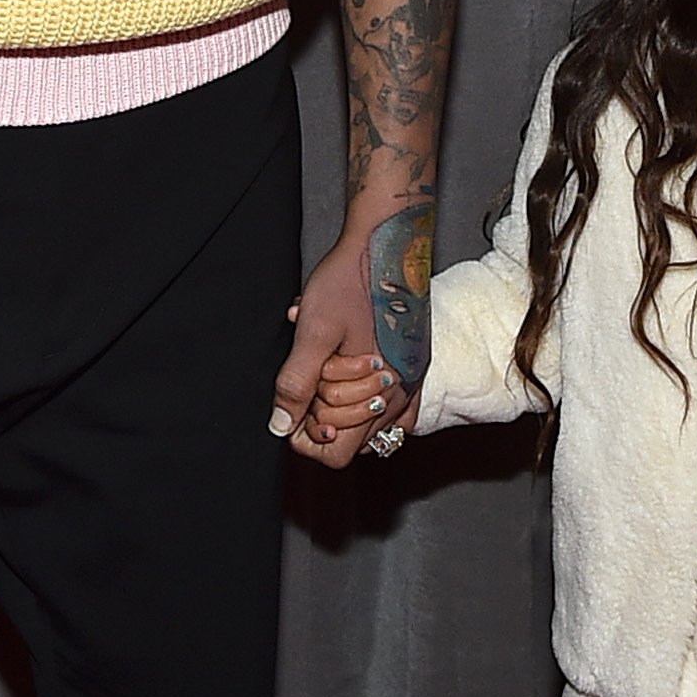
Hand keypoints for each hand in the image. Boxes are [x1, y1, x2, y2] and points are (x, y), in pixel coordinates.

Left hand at [271, 224, 420, 469]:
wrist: (385, 242)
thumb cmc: (348, 282)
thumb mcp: (312, 332)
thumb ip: (296, 384)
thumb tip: (280, 426)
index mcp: (381, 392)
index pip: (337, 453)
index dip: (306, 435)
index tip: (293, 406)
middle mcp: (403, 395)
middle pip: (352, 442)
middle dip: (322, 416)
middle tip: (310, 375)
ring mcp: (412, 381)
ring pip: (370, 424)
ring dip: (341, 403)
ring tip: (326, 367)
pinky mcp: (415, 364)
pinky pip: (392, 407)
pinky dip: (365, 396)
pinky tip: (350, 371)